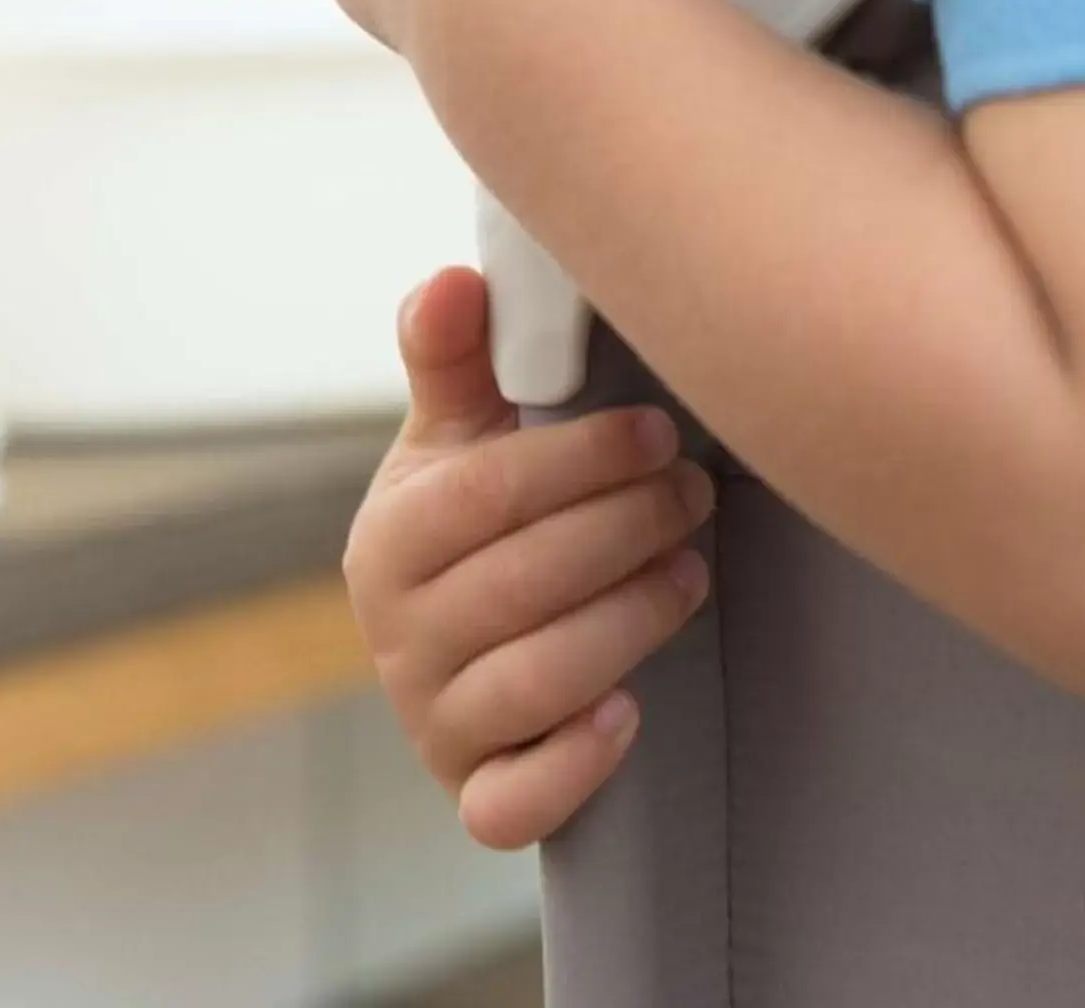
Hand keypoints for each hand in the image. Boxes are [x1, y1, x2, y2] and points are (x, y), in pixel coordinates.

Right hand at [344, 268, 714, 850]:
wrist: (473, 651)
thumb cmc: (481, 526)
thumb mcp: (460, 438)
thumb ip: (456, 356)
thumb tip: (453, 279)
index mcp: (388, 541)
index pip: (481, 496)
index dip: (577, 461)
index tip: (657, 432)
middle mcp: (396, 637)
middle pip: (519, 584)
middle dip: (623, 531)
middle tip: (696, 493)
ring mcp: (433, 722)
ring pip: (535, 681)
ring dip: (627, 623)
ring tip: (691, 571)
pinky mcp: (476, 795)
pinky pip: (512, 804)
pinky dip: (573, 763)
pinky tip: (630, 713)